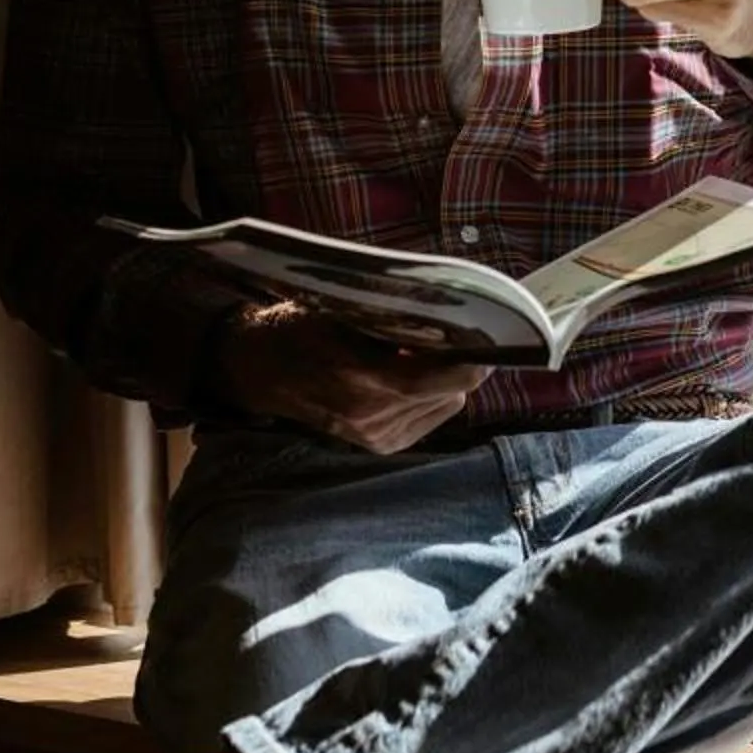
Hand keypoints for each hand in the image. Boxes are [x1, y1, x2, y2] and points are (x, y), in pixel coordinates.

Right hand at [209, 302, 487, 453]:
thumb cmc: (302, 326)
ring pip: (445, 405)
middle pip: (452, 391)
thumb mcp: (347, 308)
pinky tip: (408, 378)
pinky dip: (430, 398)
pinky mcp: (378, 444)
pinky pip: (429, 419)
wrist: (260, 368)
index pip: (445, 377)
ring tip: (421, 356)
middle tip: (460, 336)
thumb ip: (400, 317)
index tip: (492, 336)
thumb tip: (456, 314)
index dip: (475, 359)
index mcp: (364, 376)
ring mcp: (374, 434)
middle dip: (461, 364)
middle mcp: (372, 413)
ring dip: (445, 381)